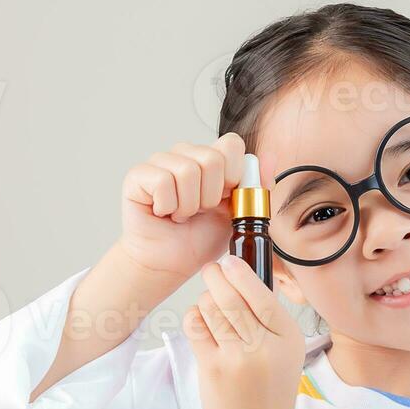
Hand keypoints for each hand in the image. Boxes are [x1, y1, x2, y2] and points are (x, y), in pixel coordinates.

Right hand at [118, 132, 244, 280]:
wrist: (170, 264)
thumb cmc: (199, 239)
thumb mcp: (238, 215)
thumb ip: (256, 188)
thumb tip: (271, 158)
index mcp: (211, 158)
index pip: (232, 144)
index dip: (233, 176)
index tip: (225, 200)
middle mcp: (186, 154)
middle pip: (212, 159)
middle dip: (211, 197)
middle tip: (199, 212)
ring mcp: (160, 161)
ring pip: (188, 171)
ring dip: (188, 205)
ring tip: (180, 215)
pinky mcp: (138, 174)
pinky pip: (163, 181)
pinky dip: (167, 206)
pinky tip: (163, 213)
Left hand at [184, 254, 305, 408]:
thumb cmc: (269, 391)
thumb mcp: (286, 353)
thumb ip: (270, 320)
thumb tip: (244, 278)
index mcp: (289, 338)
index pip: (261, 296)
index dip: (241, 274)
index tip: (229, 262)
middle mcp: (265, 346)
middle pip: (232, 298)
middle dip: (216, 278)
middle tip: (210, 271)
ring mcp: (237, 358)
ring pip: (211, 309)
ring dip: (205, 301)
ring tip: (208, 307)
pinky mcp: (213, 369)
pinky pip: (196, 327)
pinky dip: (194, 318)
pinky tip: (199, 322)